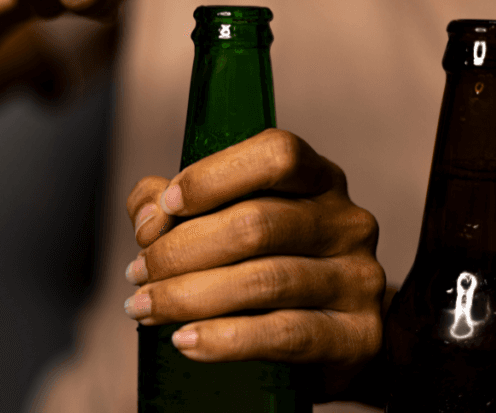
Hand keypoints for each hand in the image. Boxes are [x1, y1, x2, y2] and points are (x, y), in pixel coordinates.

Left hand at [124, 129, 385, 398]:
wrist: (330, 338)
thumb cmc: (266, 267)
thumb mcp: (226, 222)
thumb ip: (175, 204)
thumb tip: (148, 217)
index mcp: (319, 179)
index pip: (276, 155)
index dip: (213, 176)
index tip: (166, 205)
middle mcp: (347, 222)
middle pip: (257, 224)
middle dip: (181, 250)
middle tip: (138, 273)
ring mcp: (357, 279)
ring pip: (264, 280)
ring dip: (188, 296)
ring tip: (145, 307)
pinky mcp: (356, 336)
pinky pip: (282, 334)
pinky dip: (222, 339)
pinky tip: (184, 340)